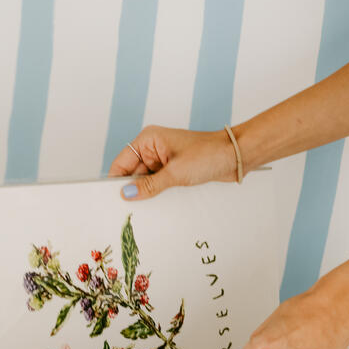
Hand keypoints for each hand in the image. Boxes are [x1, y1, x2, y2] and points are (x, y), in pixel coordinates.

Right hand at [108, 125, 238, 199]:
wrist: (235, 156)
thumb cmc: (209, 154)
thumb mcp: (175, 173)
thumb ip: (149, 185)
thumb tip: (127, 194)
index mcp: (148, 140)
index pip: (122, 162)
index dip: (115, 180)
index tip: (112, 198)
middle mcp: (153, 148)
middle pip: (132, 173)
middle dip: (132, 189)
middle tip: (129, 208)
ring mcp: (163, 159)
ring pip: (145, 180)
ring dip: (146, 193)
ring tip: (146, 207)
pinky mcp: (173, 170)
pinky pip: (158, 184)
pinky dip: (156, 193)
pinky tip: (157, 203)